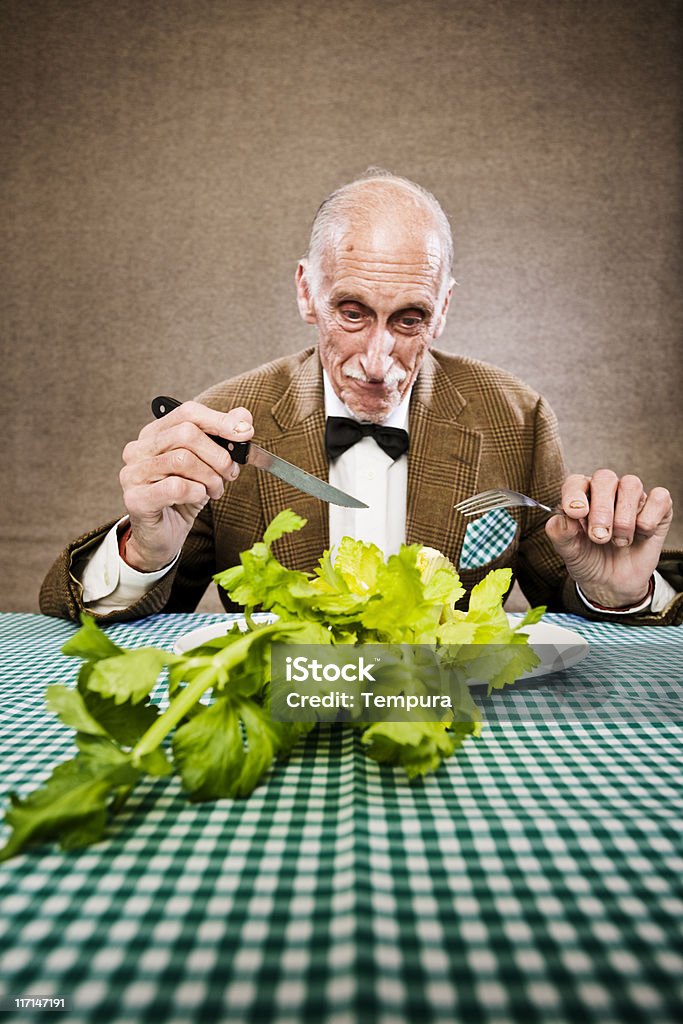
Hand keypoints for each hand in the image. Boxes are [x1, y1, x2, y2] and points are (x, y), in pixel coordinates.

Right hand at [119, 401, 253, 571]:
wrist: (163, 537)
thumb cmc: (184, 497)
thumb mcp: (208, 465)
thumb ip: (222, 437)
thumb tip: (243, 416)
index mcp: (154, 434)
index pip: (188, 413)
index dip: (220, 420)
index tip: (246, 433)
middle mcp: (138, 449)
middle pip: (187, 434)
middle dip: (218, 455)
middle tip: (230, 474)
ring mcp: (133, 473)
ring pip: (183, 459)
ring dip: (210, 478)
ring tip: (215, 490)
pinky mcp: (136, 498)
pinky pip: (176, 487)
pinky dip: (197, 493)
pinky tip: (198, 498)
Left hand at [545, 470, 672, 607]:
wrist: (613, 584)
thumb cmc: (589, 561)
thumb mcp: (569, 552)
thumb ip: (561, 533)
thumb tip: (563, 517)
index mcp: (581, 496)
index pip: (576, 482)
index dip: (575, 494)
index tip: (576, 512)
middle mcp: (607, 491)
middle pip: (605, 478)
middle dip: (601, 509)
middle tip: (599, 537)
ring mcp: (633, 498)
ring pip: (631, 485)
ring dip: (624, 518)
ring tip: (619, 541)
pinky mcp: (658, 509)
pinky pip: (659, 498)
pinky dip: (649, 518)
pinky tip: (641, 535)